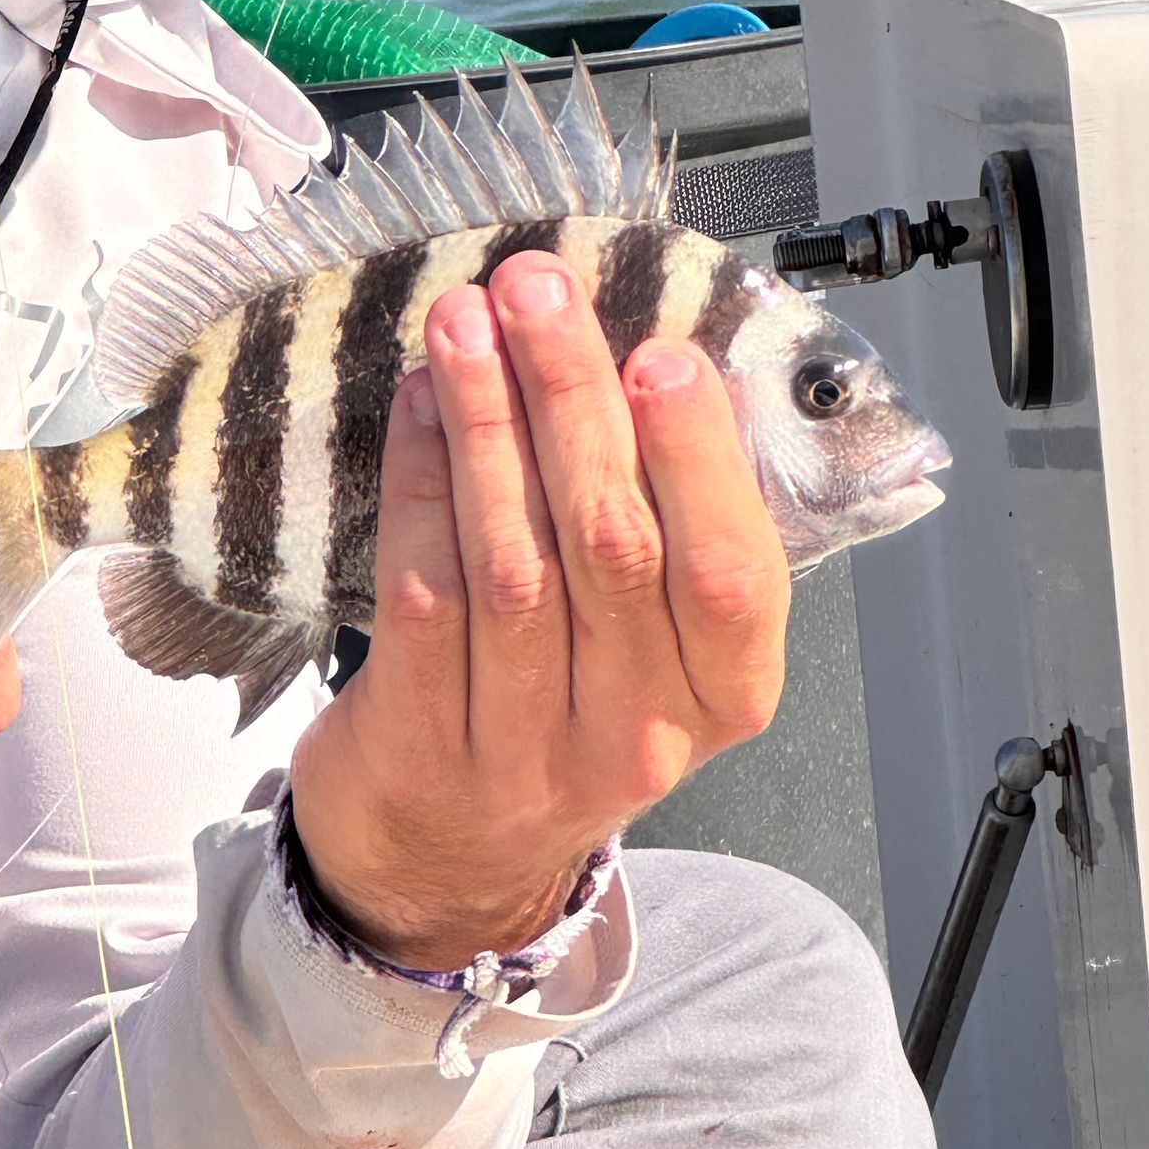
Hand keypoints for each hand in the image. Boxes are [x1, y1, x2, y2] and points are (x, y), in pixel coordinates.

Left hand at [288, 248, 791, 969]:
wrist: (449, 861)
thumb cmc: (569, 700)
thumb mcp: (658, 642)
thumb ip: (671, 522)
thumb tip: (644, 351)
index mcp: (722, 697)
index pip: (729, 577)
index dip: (696, 463)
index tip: (660, 353)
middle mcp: (635, 733)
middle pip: (612, 547)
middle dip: (572, 398)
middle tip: (537, 287)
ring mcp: (525, 751)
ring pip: (513, 562)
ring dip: (487, 421)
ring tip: (465, 318)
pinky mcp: (420, 746)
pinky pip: (423, 592)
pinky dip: (421, 482)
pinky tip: (419, 403)